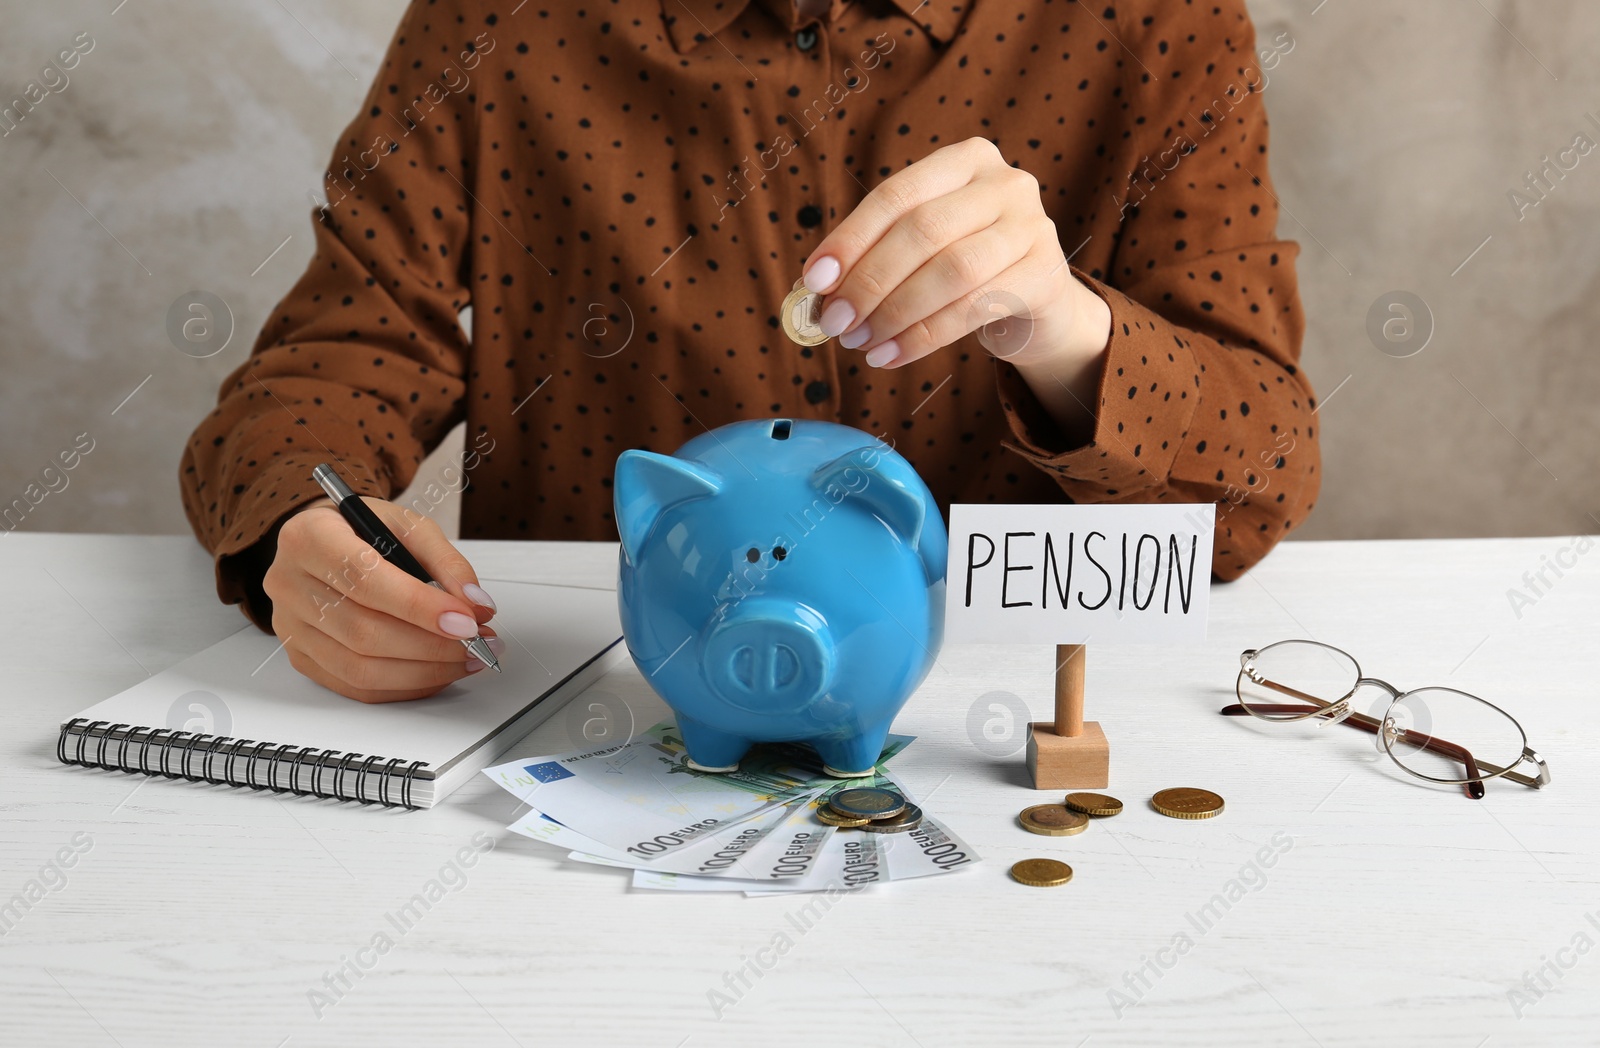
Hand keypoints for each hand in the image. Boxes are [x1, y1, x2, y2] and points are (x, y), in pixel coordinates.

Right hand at [264, 496, 501, 702]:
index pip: (365, 581)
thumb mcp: (408, 526)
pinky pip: (355, 687)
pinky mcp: (301, 657)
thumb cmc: (364, 530)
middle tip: (478, 641)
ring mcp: (291, 627)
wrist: (326, 539)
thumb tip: (475, 604)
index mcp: (309, 538)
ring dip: (424, 671)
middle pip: (364, 632)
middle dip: (431, 645)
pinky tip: (437, 672)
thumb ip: (446, 563)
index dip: (420, 607)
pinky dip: (405, 686)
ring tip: (467, 658)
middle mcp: (289, 584)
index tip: (466, 620)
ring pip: (360, 668)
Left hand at [800, 138, 1111, 435]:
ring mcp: (1032, 226)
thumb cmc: (966, 269)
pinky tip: (891, 355)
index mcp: (966, 160)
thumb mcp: (921, 250)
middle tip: (835, 322)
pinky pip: (974, 308)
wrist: (1036, 305)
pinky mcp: (1045, 275)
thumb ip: (872, 256)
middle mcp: (1005, 183)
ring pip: (951, 271)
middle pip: (923, 230)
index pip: (897, 195)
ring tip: (860, 342)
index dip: (851, 238)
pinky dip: (923, 337)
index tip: (814, 280)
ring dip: (895, 313)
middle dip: (870, 281)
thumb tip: (812, 288)